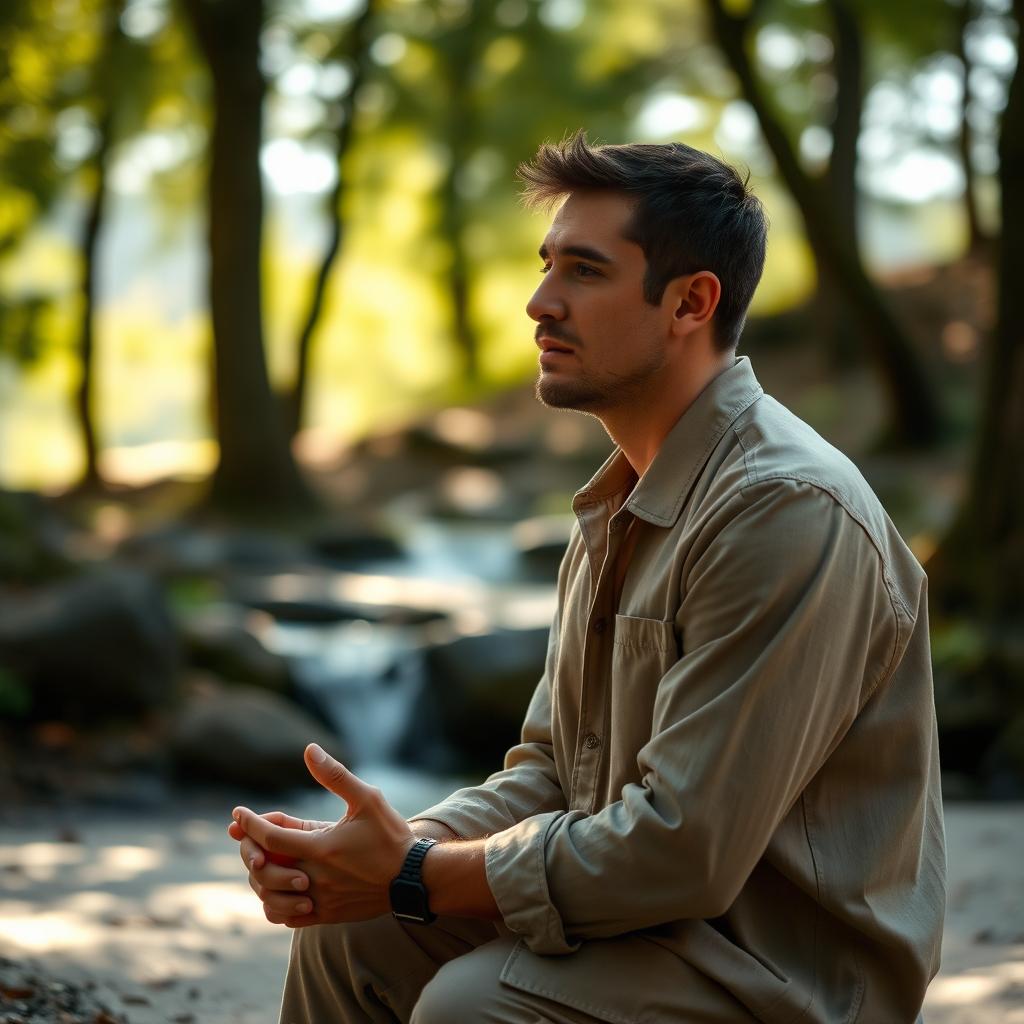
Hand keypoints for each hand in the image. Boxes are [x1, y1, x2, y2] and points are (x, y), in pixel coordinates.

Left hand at [231, 743, 416, 927]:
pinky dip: (275, 903)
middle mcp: (315, 878)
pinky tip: (279, 886)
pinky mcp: (327, 915)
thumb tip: (309, 750)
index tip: (238, 813)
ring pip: (270, 897)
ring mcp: (320, 901)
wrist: (415, 877)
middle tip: (245, 833)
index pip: (269, 838)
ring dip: (260, 877)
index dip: (249, 823)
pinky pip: (286, 918)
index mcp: (321, 848)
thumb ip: (335, 775)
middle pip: (263, 868)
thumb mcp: (367, 798)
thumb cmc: (391, 835)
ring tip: (261, 858)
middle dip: (249, 848)